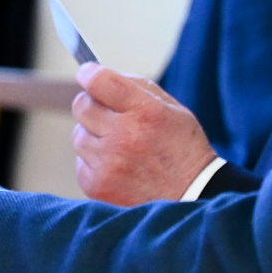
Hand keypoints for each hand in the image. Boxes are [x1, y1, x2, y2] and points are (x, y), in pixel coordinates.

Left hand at [72, 64, 216, 204]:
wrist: (193, 198)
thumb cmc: (182, 149)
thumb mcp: (173, 109)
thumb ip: (137, 87)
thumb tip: (100, 75)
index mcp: (146, 112)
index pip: (99, 81)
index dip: (89, 74)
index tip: (87, 74)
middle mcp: (124, 136)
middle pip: (81, 106)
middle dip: (91, 105)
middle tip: (108, 114)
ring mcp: (108, 164)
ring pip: (79, 135)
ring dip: (93, 136)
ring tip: (120, 147)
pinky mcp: (97, 186)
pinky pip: (81, 162)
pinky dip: (94, 162)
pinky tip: (118, 167)